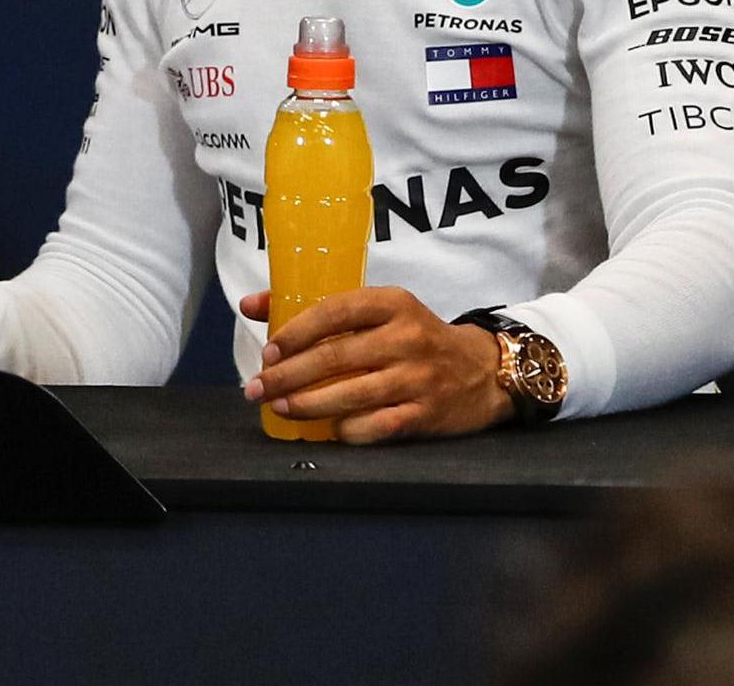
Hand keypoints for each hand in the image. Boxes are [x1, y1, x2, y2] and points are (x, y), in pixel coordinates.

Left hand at [240, 286, 514, 441]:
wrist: (484, 371)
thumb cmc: (415, 337)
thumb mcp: (377, 311)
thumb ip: (317, 308)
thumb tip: (249, 305)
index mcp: (391, 303)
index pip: (333, 312)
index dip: (295, 332)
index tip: (268, 350)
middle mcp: (406, 338)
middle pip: (335, 357)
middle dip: (287, 375)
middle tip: (256, 387)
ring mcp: (418, 378)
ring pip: (350, 394)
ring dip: (306, 404)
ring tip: (278, 407)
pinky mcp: (426, 414)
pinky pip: (376, 426)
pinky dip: (346, 430)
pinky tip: (325, 430)